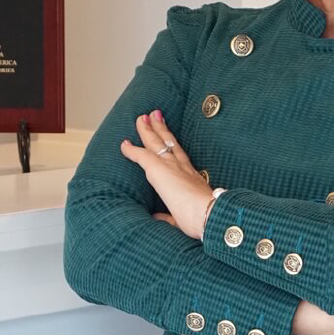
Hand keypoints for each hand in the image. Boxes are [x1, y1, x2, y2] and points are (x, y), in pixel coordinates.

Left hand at [120, 110, 213, 238]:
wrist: (209, 215)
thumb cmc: (203, 219)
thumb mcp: (184, 218)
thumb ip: (169, 216)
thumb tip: (158, 218)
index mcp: (192, 179)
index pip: (180, 158)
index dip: (173, 147)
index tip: (168, 139)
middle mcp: (183, 168)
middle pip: (169, 143)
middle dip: (161, 129)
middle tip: (155, 115)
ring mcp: (171, 166)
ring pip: (156, 143)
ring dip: (148, 130)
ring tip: (143, 117)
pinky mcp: (159, 169)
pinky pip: (141, 155)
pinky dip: (131, 150)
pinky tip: (124, 144)